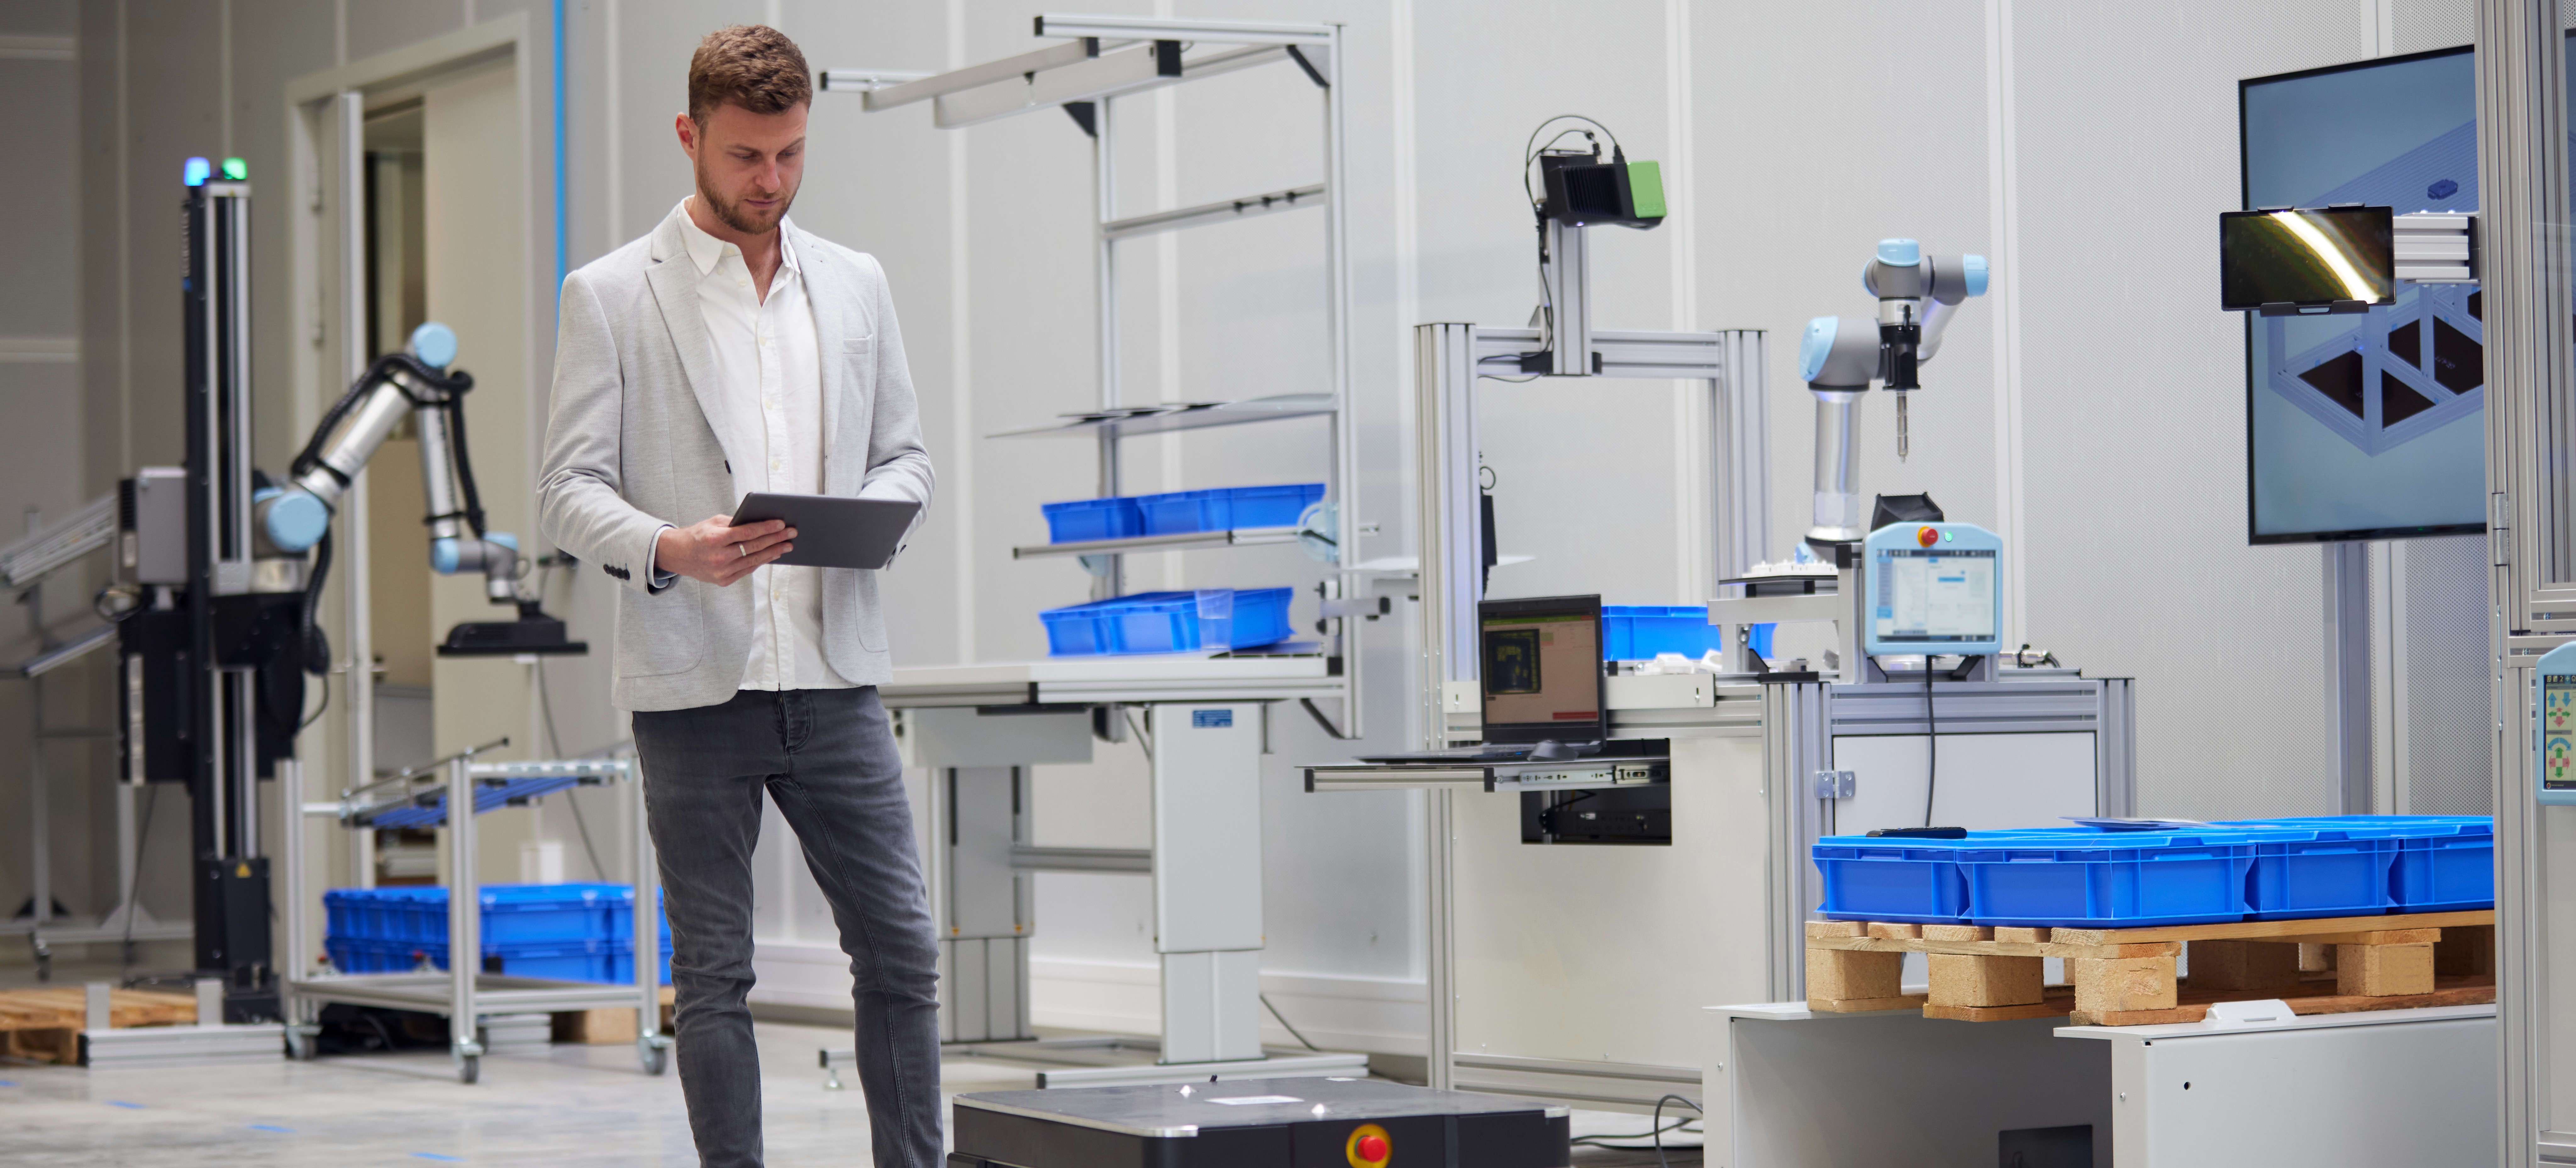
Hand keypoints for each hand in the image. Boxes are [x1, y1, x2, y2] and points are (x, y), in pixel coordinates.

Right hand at [656, 515, 794, 585]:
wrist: (678, 555)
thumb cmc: (698, 535)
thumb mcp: (713, 523)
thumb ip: (735, 523)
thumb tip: (761, 522)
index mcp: (715, 539)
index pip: (747, 533)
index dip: (766, 528)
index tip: (781, 523)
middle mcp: (718, 557)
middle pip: (754, 547)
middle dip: (776, 539)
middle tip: (791, 533)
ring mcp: (721, 571)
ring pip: (754, 560)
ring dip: (773, 552)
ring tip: (787, 545)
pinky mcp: (723, 580)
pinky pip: (747, 570)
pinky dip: (761, 562)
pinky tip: (772, 555)